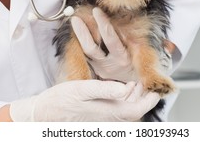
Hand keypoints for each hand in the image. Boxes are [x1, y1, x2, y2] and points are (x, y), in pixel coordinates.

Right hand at [9, 80, 159, 121]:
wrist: (44, 112)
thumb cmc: (61, 100)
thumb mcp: (82, 89)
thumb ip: (105, 89)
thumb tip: (126, 88)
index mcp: (109, 113)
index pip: (139, 109)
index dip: (150, 99)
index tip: (155, 86)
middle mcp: (110, 119)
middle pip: (135, 110)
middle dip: (144, 97)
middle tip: (146, 81)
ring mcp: (105, 119)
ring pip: (128, 111)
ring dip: (135, 98)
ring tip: (136, 83)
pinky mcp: (99, 117)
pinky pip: (118, 111)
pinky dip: (124, 100)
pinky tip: (121, 89)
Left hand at [71, 8, 136, 81]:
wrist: (137, 82)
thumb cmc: (141, 61)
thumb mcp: (139, 49)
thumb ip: (129, 36)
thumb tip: (116, 18)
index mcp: (122, 58)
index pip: (110, 39)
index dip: (103, 24)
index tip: (96, 11)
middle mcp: (109, 66)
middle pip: (91, 49)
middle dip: (83, 32)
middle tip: (75, 18)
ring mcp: (100, 70)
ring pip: (86, 53)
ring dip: (79, 37)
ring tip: (75, 22)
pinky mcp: (96, 71)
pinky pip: (87, 56)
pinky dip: (82, 43)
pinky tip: (78, 33)